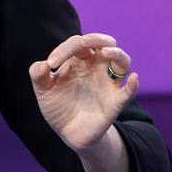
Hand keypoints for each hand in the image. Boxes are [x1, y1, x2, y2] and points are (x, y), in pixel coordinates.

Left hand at [29, 33, 138, 152]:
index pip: (77, 44)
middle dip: (96, 38)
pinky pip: (128, 92)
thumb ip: (38, 74)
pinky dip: (132, 85)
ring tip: (106, 52)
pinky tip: (133, 78)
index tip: (51, 64)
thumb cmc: (57, 105)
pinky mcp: (115, 102)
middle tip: (83, 43)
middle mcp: (96, 67)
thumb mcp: (43, 89)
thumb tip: (43, 64)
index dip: (64, 49)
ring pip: (122, 61)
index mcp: (79, 60)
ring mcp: (108, 83)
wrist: (68, 133)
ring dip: (117, 54)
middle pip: (104, 43)